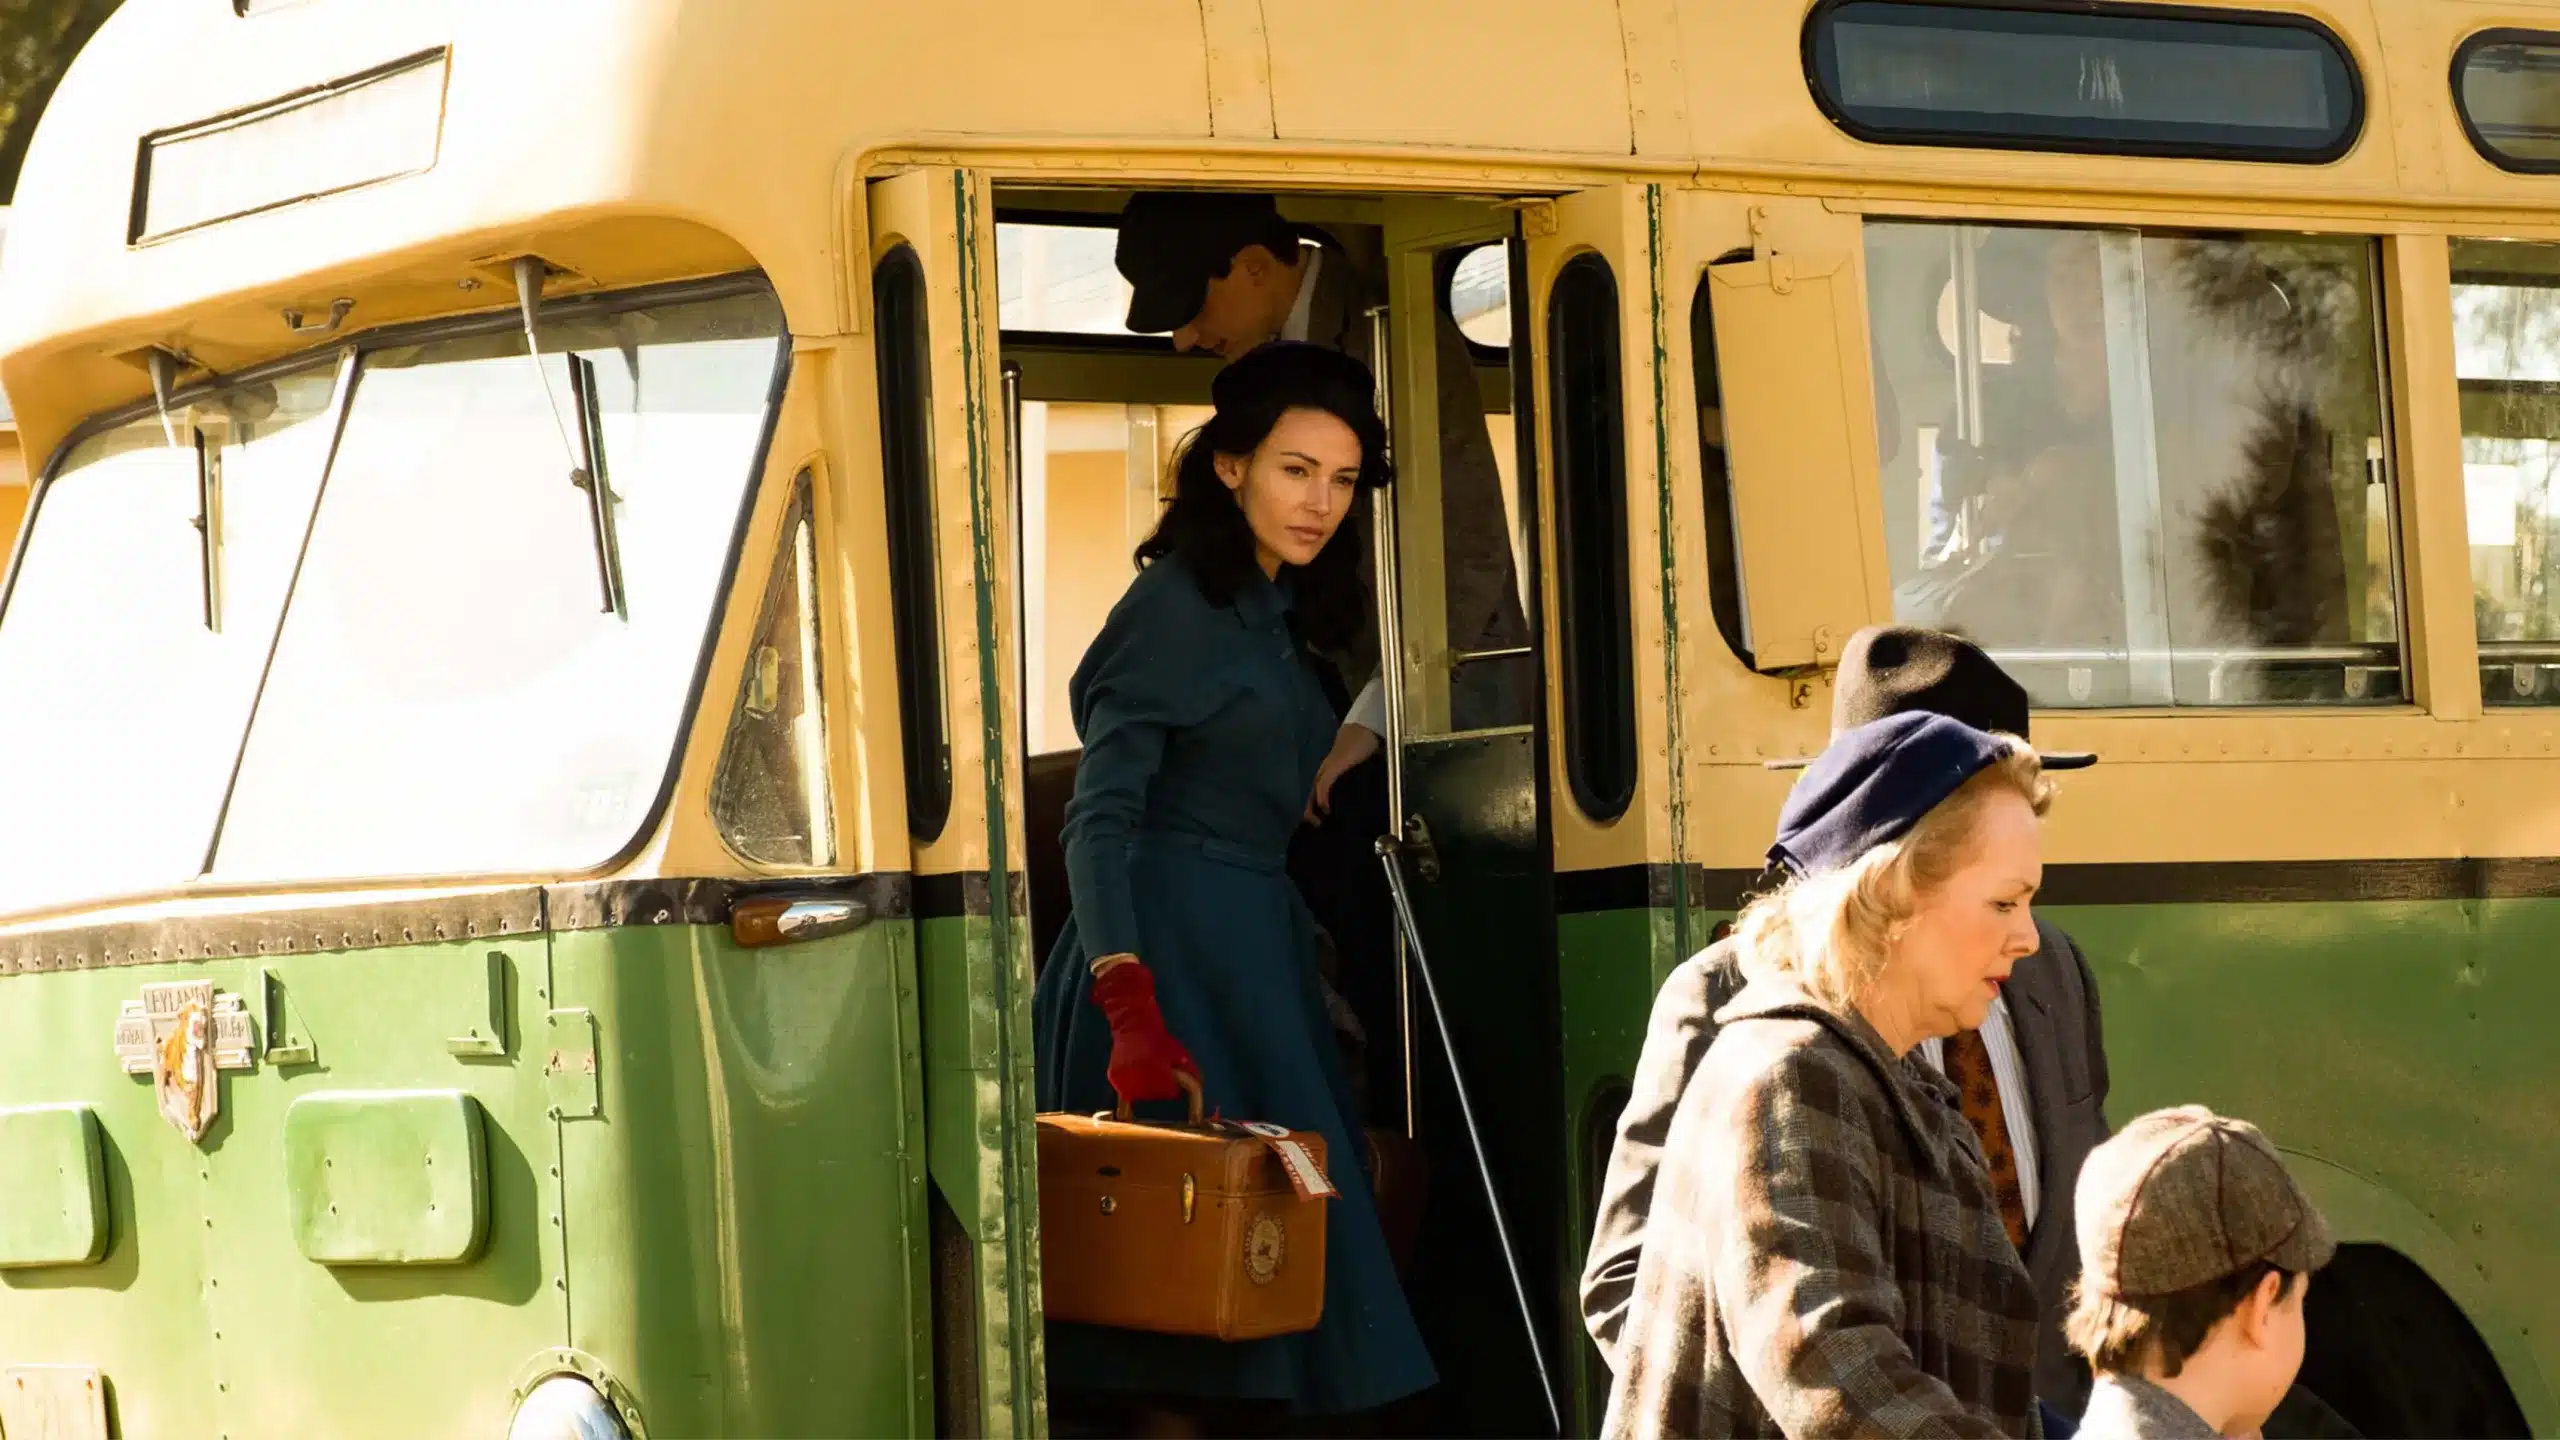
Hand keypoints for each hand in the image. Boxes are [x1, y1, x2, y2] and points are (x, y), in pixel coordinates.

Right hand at [1087, 959, 1199, 1106]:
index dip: (1173, 1086)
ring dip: (1146, 1089)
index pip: (1169, 1092)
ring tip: (1148, 1073)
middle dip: (1160, 1088)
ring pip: (1140, 1095)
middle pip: (1154, 1095)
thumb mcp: (1178, 1053)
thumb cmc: (1159, 1038)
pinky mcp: (1114, 1077)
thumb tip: (1198, 1086)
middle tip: (1160, 1074)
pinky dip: (1132, 1086)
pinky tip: (1136, 1075)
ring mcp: (1123, 1078)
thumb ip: (1188, 1071)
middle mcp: (1138, 1077)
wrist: (1133, 1023)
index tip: (1173, 1078)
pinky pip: (1127, 1090)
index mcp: (1156, 1071)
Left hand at [1305, 722, 1382, 822]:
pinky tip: (1325, 809)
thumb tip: (1364, 796)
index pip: (1318, 789)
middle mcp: (1326, 768)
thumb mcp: (1360, 766)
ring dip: (1313, 807)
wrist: (1366, 728)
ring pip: (1314, 789)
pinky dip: (1322, 798)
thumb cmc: (1365, 745)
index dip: (1316, 804)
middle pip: (1311, 791)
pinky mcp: (1334, 766)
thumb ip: (1358, 778)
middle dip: (1310, 809)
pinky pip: (1324, 785)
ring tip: (1318, 822)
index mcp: (1331, 769)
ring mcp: (1328, 767)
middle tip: (1315, 825)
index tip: (1320, 820)